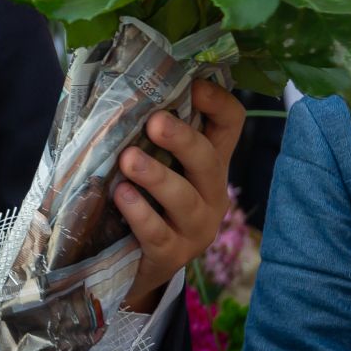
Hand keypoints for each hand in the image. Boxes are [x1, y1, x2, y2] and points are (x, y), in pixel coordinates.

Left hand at [116, 80, 244, 311]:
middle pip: (209, 159)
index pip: (230, 122)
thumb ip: (148, 133)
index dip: (217, 101)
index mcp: (209, 160)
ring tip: (128, 160)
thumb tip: (120, 88)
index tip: (191, 85)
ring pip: (184, 198)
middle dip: (182, 138)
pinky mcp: (173, 255)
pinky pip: (158, 233)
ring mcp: (196, 226)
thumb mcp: (155, 163)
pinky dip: (139, 213)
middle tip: (154, 122)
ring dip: (156, 176)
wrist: (133, 266)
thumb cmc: (143, 199)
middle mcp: (211, 191)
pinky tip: (121, 196)